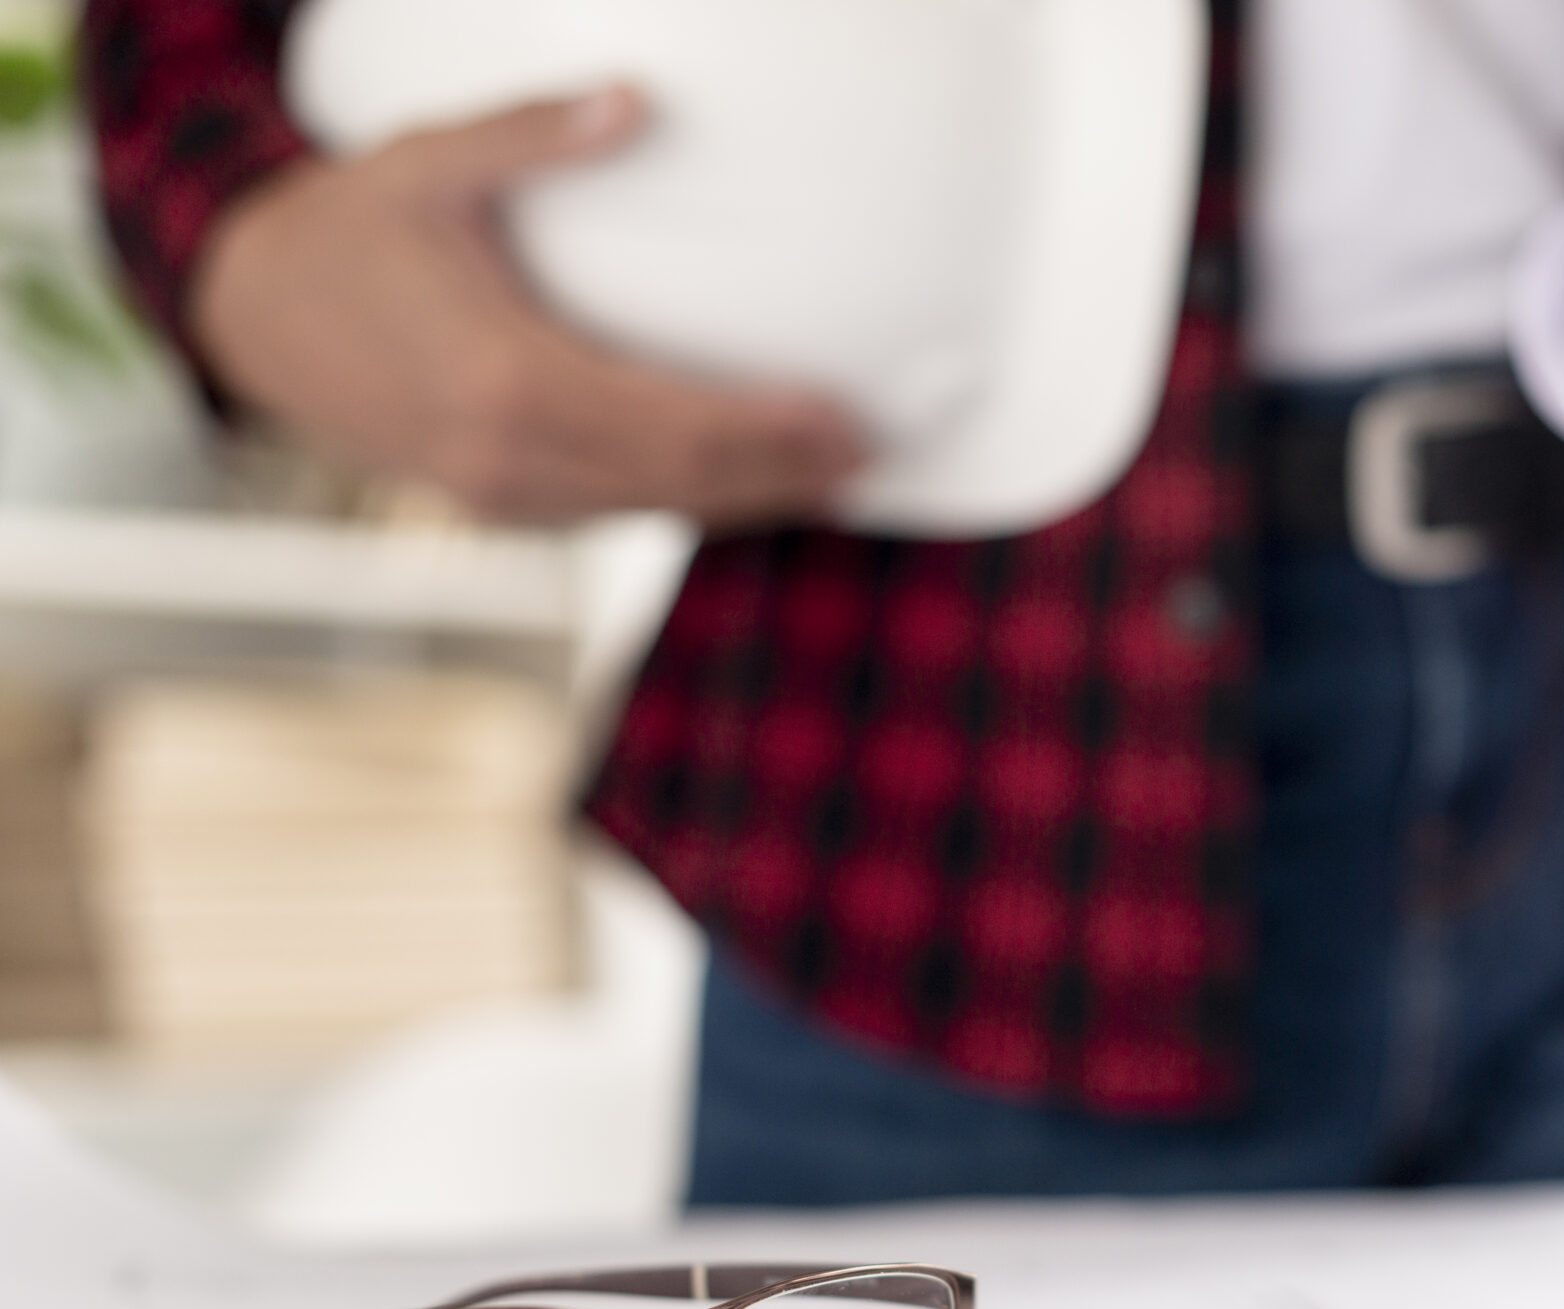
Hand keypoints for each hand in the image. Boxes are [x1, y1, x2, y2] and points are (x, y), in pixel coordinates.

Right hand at [191, 87, 864, 526]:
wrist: (249, 313)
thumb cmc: (345, 230)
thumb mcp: (429, 163)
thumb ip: (535, 135)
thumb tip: (636, 100)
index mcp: (507, 378)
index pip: (674, 425)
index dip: (770, 433)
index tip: (847, 421)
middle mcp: (509, 454)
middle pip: (681, 485)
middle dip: (783, 476)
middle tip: (872, 455)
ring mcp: (499, 492)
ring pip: (650, 510)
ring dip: (746, 500)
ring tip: (832, 476)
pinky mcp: (494, 504)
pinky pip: (611, 512)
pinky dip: (685, 502)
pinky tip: (745, 484)